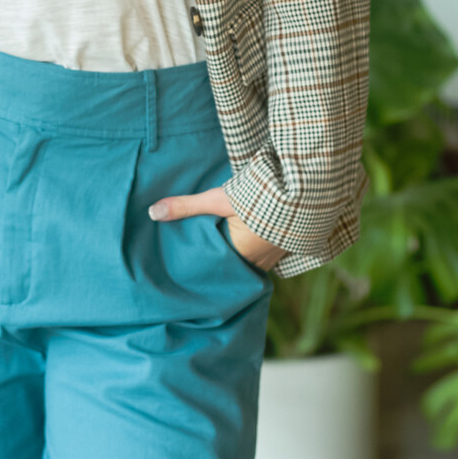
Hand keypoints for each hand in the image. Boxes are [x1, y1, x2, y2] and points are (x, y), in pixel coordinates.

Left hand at [148, 184, 288, 270]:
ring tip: (224, 246)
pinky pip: (267, 253)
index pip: (216, 266)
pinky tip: (252, 238)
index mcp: (240, 256)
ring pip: (251, 260)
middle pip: (234, 264)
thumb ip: (186, 206)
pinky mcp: (288, 245)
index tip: (189, 262)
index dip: (204, 263)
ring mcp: (276, 255)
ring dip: (240, 253)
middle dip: (222, 260)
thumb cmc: (258, 198)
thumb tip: (153, 212)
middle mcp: (259, 262)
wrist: (305, 192)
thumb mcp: (218, 199)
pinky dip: (257, 248)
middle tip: (203, 254)